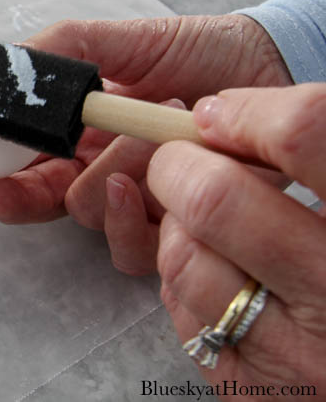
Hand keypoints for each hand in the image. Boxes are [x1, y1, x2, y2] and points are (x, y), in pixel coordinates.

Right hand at [0, 15, 292, 274]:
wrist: (263, 67)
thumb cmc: (190, 51)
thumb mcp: (120, 40)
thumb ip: (60, 50)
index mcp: (75, 137)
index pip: (20, 169)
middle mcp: (96, 175)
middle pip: (41, 200)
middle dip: (38, 182)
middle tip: (77, 150)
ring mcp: (133, 206)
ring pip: (89, 213)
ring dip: (122, 163)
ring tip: (166, 120)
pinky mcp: (172, 233)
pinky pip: (134, 248)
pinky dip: (147, 209)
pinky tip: (175, 170)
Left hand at [148, 84, 325, 395]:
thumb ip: (310, 162)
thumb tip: (226, 117)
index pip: (306, 136)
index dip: (251, 113)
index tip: (221, 113)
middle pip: (216, 198)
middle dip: (180, 164)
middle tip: (181, 158)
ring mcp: (290, 353)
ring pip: (182, 256)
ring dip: (177, 226)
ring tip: (206, 222)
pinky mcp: (246, 387)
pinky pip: (181, 308)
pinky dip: (185, 278)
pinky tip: (220, 274)